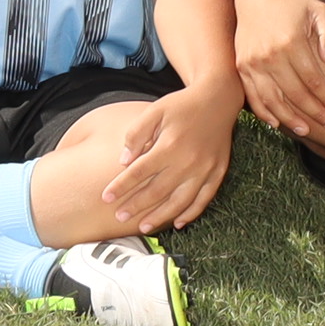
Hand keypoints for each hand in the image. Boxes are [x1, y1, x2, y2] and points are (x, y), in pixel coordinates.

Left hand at [87, 86, 235, 235]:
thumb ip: (136, 134)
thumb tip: (123, 162)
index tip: (106, 197)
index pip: (139, 172)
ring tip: (143, 227)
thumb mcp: (154, 111)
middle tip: (119, 216)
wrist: (218, 98)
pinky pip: (204, 199)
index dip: (121, 187)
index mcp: (170, 145)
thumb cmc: (181, 105)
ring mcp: (205, 169)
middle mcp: (188, 161)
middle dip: (136, 206)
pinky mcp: (218, 172)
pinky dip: (191, 214)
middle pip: (157, 191)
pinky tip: (177, 223)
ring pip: (180, 201)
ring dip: (160, 216)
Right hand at [236, 0, 324, 139]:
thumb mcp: (319, 9)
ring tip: (307, 131)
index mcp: (291, 41)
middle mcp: (270, 54)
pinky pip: (252, 96)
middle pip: (296, 94)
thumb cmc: (295, 4)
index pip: (313, 79)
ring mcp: (252, 62)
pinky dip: (264, 112)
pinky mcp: (241, 66)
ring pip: (273, 100)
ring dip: (291, 119)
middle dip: (316, 112)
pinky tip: (277, 123)